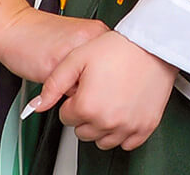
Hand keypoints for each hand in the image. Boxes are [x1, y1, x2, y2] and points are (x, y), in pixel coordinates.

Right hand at [0, 7, 107, 82]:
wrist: (15, 27)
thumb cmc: (42, 36)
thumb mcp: (76, 40)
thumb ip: (95, 56)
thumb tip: (111, 84)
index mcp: (97, 32)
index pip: (115, 69)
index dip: (102, 77)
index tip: (92, 74)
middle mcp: (88, 41)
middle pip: (102, 81)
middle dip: (90, 85)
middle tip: (73, 73)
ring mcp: (72, 55)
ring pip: (86, 89)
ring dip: (76, 89)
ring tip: (60, 70)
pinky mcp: (54, 69)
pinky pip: (65, 94)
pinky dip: (60, 92)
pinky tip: (50, 74)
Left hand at [31, 30, 176, 150]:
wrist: (151, 45)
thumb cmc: (118, 48)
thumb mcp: (77, 58)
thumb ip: (54, 83)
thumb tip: (38, 105)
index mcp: (87, 106)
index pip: (66, 116)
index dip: (72, 99)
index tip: (83, 87)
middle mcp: (106, 121)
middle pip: (83, 131)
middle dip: (85, 113)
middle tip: (96, 91)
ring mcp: (127, 127)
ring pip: (103, 141)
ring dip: (102, 125)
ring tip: (109, 99)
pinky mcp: (144, 128)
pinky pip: (127, 144)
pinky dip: (122, 132)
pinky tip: (122, 112)